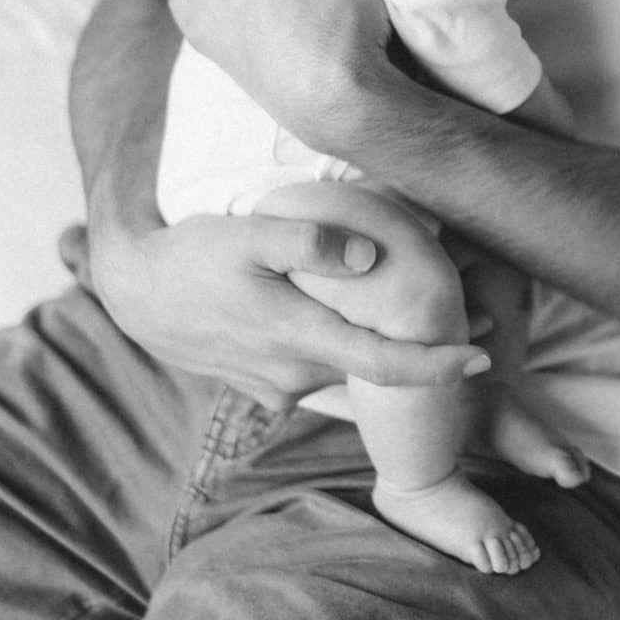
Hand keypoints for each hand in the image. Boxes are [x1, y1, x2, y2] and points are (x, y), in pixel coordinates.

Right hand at [90, 206, 487, 407]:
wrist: (136, 292)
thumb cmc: (195, 255)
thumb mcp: (249, 232)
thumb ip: (310, 240)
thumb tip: (371, 254)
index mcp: (299, 336)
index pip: (383, 365)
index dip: (437, 367)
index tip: (483, 361)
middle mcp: (294, 373)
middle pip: (371, 368)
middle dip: (417, 348)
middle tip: (467, 310)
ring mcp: (277, 386)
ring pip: (344, 370)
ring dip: (376, 348)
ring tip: (410, 310)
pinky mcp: (263, 387)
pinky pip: (315, 373)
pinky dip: (339, 352)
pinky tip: (344, 321)